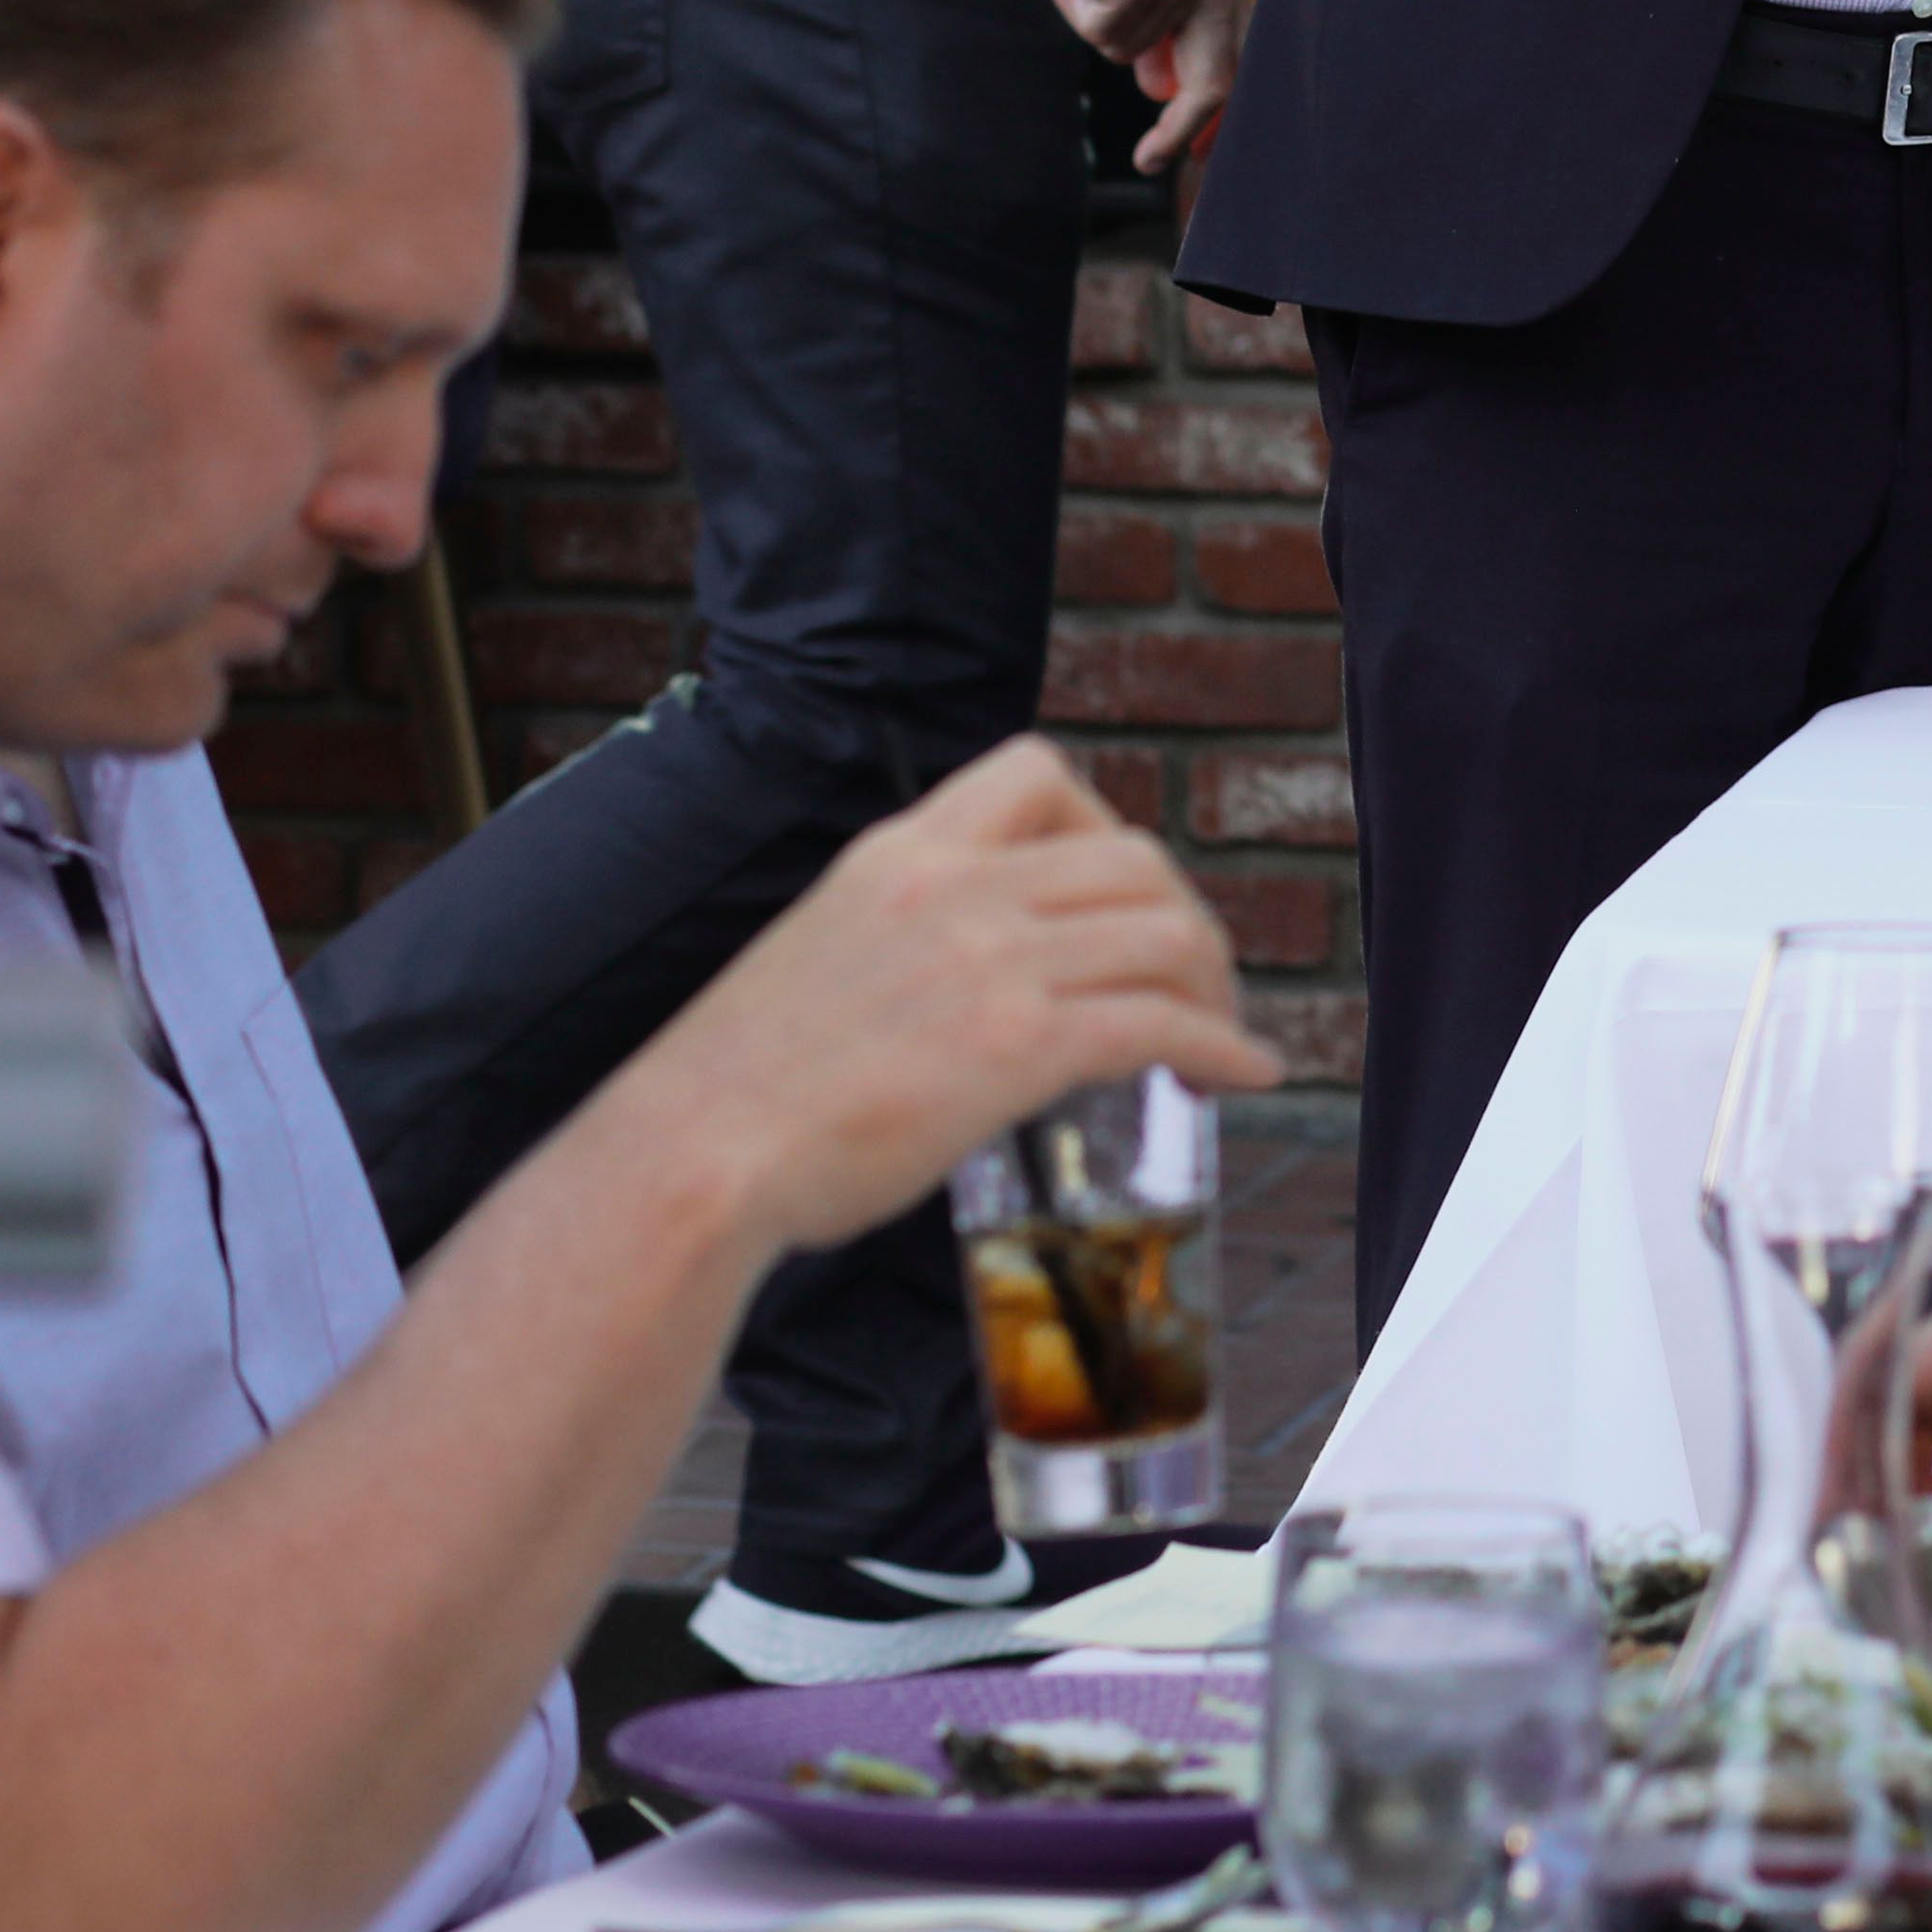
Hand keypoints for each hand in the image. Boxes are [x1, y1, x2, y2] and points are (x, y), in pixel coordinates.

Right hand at [602, 737, 1278, 1264]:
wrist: (689, 1161)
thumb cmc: (736, 1091)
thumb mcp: (820, 952)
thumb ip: (905, 941)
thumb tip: (964, 988)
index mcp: (901, 855)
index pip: (1037, 771)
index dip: (1104, 825)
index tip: (1114, 895)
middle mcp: (956, 888)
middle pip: (1132, 857)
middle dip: (1180, 915)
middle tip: (1186, 980)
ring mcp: (993, 963)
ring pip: (1166, 931)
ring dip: (1212, 980)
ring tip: (1215, 1030)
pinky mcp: (1020, 1045)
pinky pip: (1165, 1022)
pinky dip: (1225, 1043)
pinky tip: (1242, 1073)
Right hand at [1021, 0, 1249, 172]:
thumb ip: (1164, 19)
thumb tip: (1158, 86)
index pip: (1238, 62)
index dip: (1220, 115)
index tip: (1200, 154)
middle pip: (1212, 84)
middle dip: (1179, 133)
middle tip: (1147, 162)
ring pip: (1122, 50)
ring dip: (1089, 18)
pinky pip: (1095, 29)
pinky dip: (1071, 2)